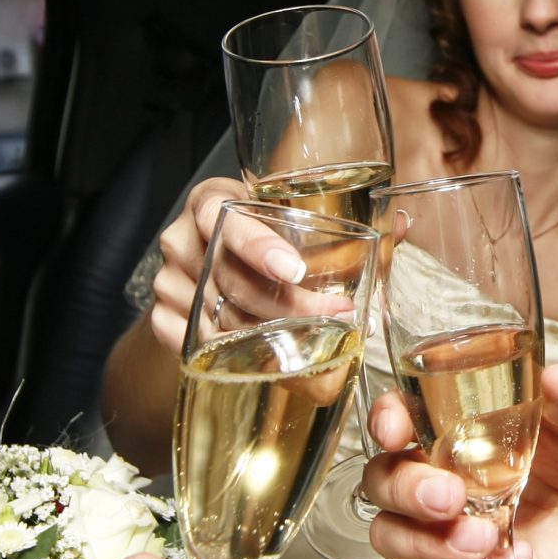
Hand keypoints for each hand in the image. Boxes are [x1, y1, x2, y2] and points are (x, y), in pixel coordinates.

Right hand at [148, 177, 343, 351]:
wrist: (208, 259)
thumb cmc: (258, 233)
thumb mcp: (285, 216)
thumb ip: (339, 225)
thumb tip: (396, 238)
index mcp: (211, 201)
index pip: (225, 218)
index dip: (259, 246)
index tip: (295, 270)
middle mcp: (183, 239)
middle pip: (232, 279)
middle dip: (289, 305)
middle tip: (336, 315)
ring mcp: (168, 281)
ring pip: (221, 318)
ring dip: (271, 335)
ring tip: (318, 339)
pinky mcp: (161, 317)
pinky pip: (199, 345)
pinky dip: (236, 356)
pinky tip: (270, 357)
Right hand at [362, 364, 557, 558]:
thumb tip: (557, 378)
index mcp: (457, 426)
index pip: (397, 419)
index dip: (385, 422)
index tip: (396, 431)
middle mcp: (443, 476)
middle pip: (383, 484)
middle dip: (406, 491)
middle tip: (449, 497)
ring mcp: (452, 528)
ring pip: (394, 538)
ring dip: (427, 543)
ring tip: (484, 538)